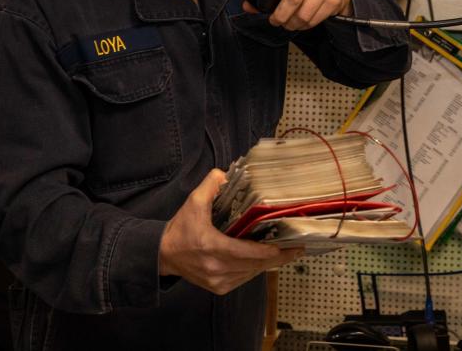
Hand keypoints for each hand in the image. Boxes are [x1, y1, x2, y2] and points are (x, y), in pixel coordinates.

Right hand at [158, 169, 302, 294]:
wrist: (163, 255)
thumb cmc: (180, 229)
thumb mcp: (193, 202)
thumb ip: (210, 185)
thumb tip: (226, 173)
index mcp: (212, 247)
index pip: (248, 253)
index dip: (271, 251)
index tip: (289, 245)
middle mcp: (217, 268)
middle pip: (256, 266)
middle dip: (279, 257)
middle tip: (298, 248)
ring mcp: (219, 281)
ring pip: (252, 274)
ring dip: (269, 264)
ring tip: (288, 252)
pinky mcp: (219, 288)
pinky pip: (245, 278)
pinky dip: (256, 269)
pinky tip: (267, 260)